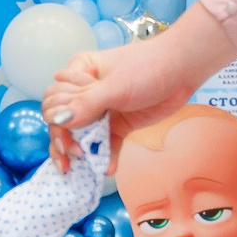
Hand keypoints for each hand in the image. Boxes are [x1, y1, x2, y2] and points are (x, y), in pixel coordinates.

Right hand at [41, 5, 234, 170]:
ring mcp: (101, 110)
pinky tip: (107, 168)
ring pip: (82, 136)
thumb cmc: (147, 67)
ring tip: (81, 169)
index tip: (67, 133)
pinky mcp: (118, 124)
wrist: (183, 70)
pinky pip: (105, 144)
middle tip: (73, 155)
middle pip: (63, 122)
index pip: (54, 101)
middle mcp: (85, 92)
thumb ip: (86, 105)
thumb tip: (58, 121)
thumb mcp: (114, 87)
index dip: (57, 120)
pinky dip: (105, 157)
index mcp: (77, 73)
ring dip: (81, 153)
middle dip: (63, 140)